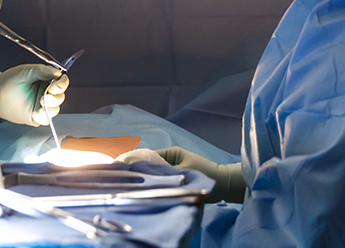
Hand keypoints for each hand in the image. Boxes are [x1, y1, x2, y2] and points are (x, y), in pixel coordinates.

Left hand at [0, 64, 66, 125]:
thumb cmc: (9, 80)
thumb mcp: (26, 71)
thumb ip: (43, 71)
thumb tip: (58, 72)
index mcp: (46, 80)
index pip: (62, 82)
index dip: (61, 84)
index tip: (54, 86)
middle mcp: (46, 93)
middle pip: (60, 96)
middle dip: (56, 97)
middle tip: (46, 95)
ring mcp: (41, 105)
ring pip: (55, 109)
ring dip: (51, 107)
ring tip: (41, 103)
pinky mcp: (35, 117)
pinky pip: (46, 119)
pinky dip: (44, 117)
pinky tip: (36, 113)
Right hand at [114, 146, 244, 202]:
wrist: (224, 185)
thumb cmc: (205, 174)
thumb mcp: (181, 172)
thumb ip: (160, 170)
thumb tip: (138, 167)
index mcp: (170, 152)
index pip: (146, 155)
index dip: (133, 162)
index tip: (120, 169)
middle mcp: (169, 158)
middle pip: (147, 164)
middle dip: (137, 171)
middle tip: (123, 180)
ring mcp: (172, 168)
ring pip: (153, 172)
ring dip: (146, 178)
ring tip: (132, 186)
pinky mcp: (175, 178)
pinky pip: (159, 179)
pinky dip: (153, 183)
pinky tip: (145, 191)